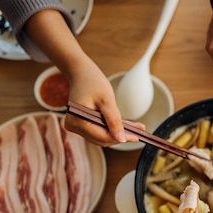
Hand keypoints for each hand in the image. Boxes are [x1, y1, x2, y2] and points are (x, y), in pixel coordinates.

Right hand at [24, 9, 143, 145]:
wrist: (81, 73)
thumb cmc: (92, 82)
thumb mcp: (107, 100)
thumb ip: (114, 121)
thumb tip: (121, 139)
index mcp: (77, 121)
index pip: (102, 136)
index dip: (120, 138)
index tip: (136, 138)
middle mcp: (73, 126)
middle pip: (102, 139)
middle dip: (120, 136)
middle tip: (138, 132)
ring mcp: (76, 126)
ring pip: (102, 136)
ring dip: (118, 133)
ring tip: (136, 128)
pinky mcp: (81, 124)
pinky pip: (99, 130)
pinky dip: (112, 128)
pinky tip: (127, 126)